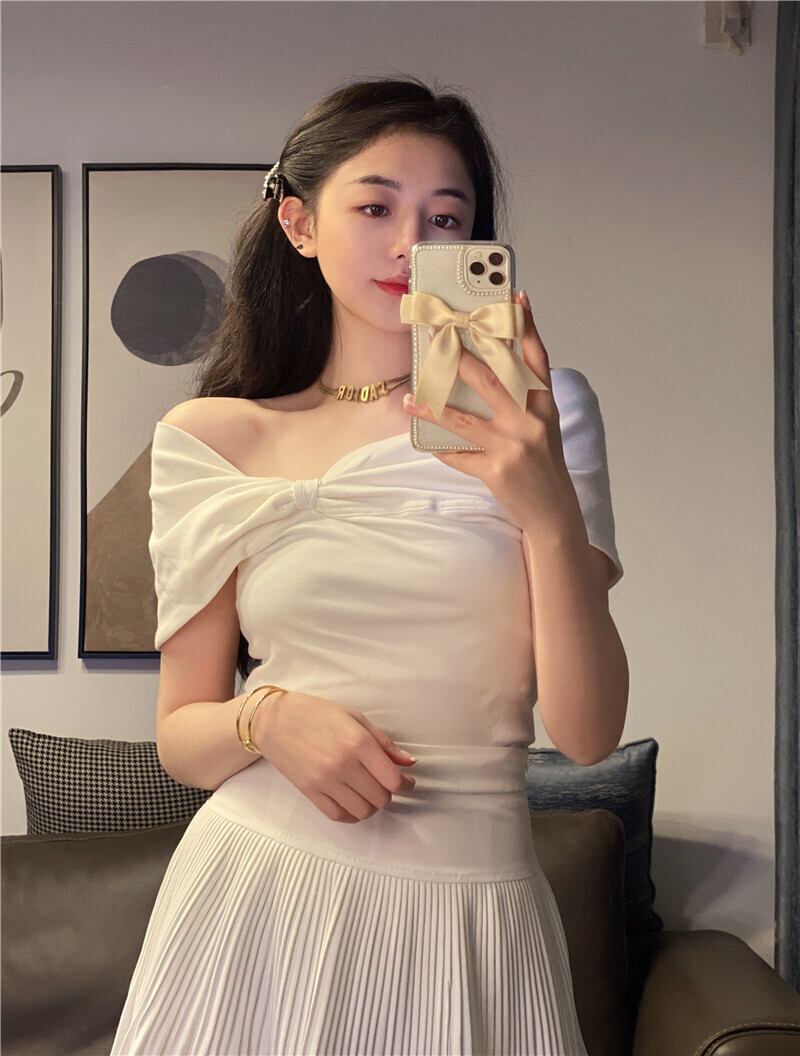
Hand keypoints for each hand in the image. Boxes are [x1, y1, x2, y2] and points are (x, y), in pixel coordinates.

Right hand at [255, 690, 416, 823]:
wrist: (274, 720)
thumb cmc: (316, 713)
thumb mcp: (354, 717)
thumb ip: (384, 742)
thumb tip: (409, 763)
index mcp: (357, 743)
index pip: (393, 779)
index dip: (407, 785)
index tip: (408, 782)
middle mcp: (343, 765)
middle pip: (381, 798)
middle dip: (389, 793)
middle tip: (386, 783)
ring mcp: (325, 782)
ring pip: (363, 811)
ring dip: (372, 805)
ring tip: (369, 791)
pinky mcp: (310, 793)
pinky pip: (339, 816)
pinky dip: (352, 814)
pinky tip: (353, 801)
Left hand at [403, 289, 575, 534]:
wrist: (554, 515)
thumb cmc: (543, 466)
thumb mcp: (543, 427)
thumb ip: (522, 398)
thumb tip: (484, 370)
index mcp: (545, 406)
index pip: (537, 358)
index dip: (526, 326)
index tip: (514, 297)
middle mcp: (532, 422)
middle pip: (493, 379)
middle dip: (460, 355)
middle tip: (438, 333)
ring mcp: (514, 447)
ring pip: (465, 419)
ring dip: (434, 405)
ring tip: (412, 394)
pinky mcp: (497, 471)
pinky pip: (459, 455)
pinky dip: (439, 447)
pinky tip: (422, 438)